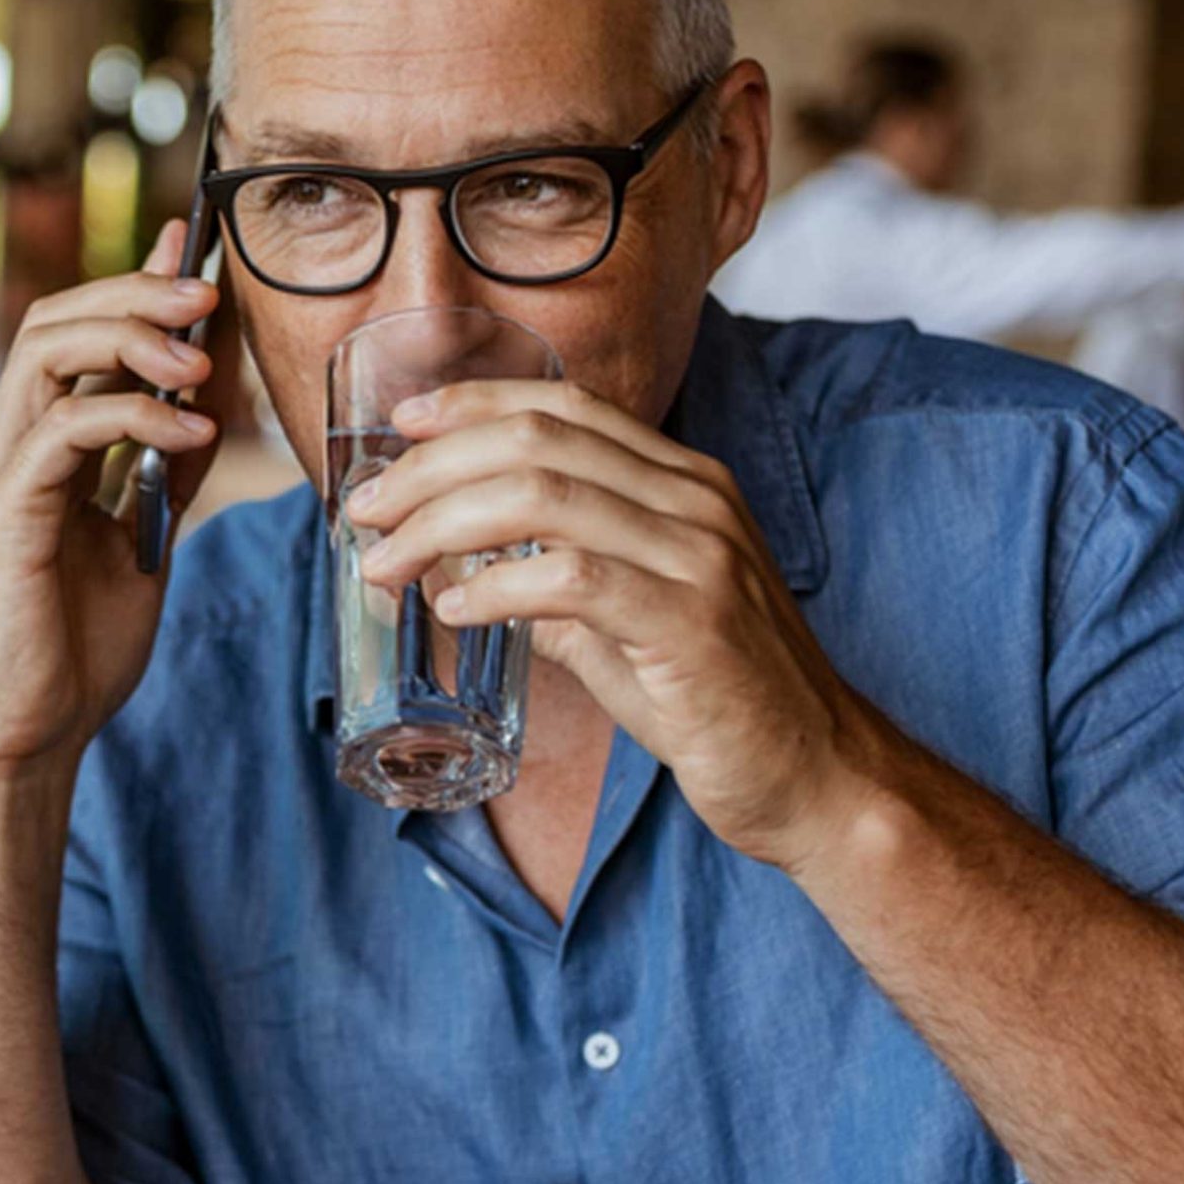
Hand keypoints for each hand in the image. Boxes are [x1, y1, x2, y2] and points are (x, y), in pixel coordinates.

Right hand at [0, 221, 226, 778]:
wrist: (24, 740)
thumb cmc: (73, 656)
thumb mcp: (145, 544)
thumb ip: (167, 475)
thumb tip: (208, 407)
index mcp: (44, 450)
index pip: (80, 336)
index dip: (134, 284)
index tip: (195, 251)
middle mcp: (14, 447)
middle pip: (55, 320)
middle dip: (134, 292)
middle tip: (206, 293)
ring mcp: (3, 475)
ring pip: (46, 351)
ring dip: (130, 336)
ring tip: (200, 360)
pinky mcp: (6, 513)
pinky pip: (64, 428)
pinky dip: (133, 415)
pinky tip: (191, 433)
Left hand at [339, 378, 895, 870]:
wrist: (816, 780)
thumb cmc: (719, 704)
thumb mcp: (627, 628)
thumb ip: (557, 592)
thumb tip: (467, 578)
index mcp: (683, 484)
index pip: (565, 406)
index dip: (473, 404)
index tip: (401, 425)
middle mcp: (695, 500)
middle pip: (538, 439)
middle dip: (432, 467)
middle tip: (366, 512)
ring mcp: (698, 555)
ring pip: (544, 493)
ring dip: (442, 522)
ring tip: (385, 562)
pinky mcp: (690, 622)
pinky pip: (571, 577)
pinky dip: (495, 587)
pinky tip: (452, 611)